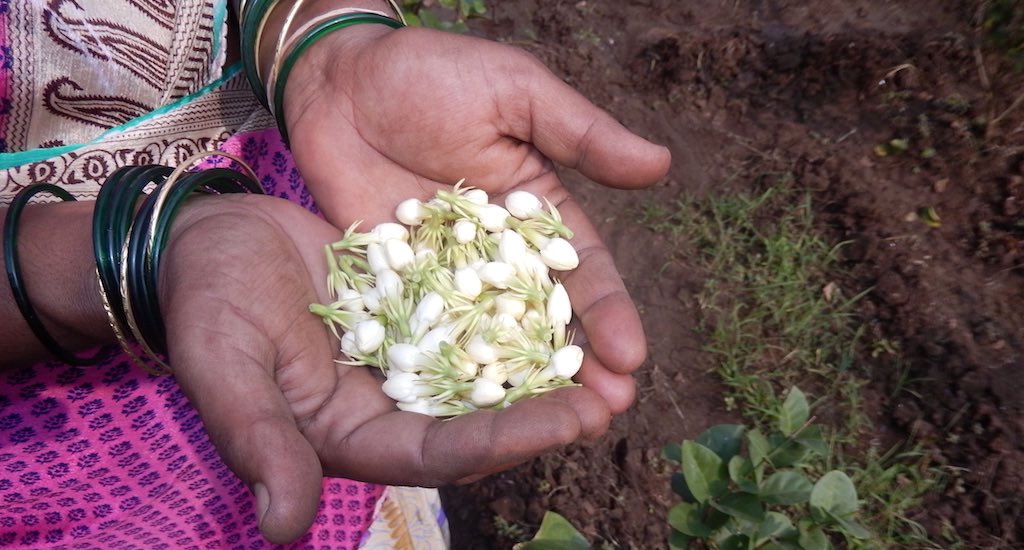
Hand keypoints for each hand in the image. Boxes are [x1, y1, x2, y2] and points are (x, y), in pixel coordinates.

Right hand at [160, 194, 616, 542]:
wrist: (212, 238)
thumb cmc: (206, 302)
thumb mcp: (225, 365)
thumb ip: (257, 439)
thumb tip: (283, 529)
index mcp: (352, 435)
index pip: (440, 454)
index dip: (505, 442)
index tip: (570, 421)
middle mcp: (392, 405)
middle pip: (482, 421)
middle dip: (548, 412)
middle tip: (618, 397)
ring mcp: (410, 357)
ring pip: (491, 370)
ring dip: (550, 366)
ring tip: (616, 356)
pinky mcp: (420, 310)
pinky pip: (479, 314)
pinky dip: (522, 310)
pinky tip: (570, 295)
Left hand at [283, 25, 671, 412]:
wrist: (339, 78)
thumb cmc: (431, 73)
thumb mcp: (516, 92)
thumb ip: (580, 134)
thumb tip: (660, 165)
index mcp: (537, 210)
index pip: (584, 272)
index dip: (609, 315)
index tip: (632, 358)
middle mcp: (497, 253)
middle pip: (543, 319)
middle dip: (576, 366)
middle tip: (603, 414)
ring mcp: (446, 275)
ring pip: (490, 337)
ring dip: (519, 382)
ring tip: (547, 430)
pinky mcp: (396, 284)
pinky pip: (425, 332)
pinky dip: (445, 370)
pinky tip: (464, 412)